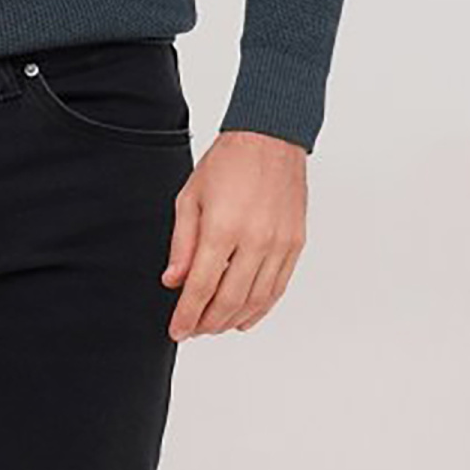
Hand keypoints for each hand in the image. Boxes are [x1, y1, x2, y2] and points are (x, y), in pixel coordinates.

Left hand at [162, 130, 307, 337]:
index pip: (201, 287)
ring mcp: (279, 244)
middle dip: (207, 323)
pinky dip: (260, 308)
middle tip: (193, 330)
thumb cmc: (228, 163)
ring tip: (214, 326)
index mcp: (223, 227)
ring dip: (232, 320)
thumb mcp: (190, 199)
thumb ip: (182, 244)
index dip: (187, 315)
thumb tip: (174, 281)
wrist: (270, 139)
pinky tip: (243, 317)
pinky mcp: (295, 244)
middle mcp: (255, 240)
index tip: (177, 330)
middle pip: (229, 300)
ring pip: (256, 300)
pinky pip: (277, 288)